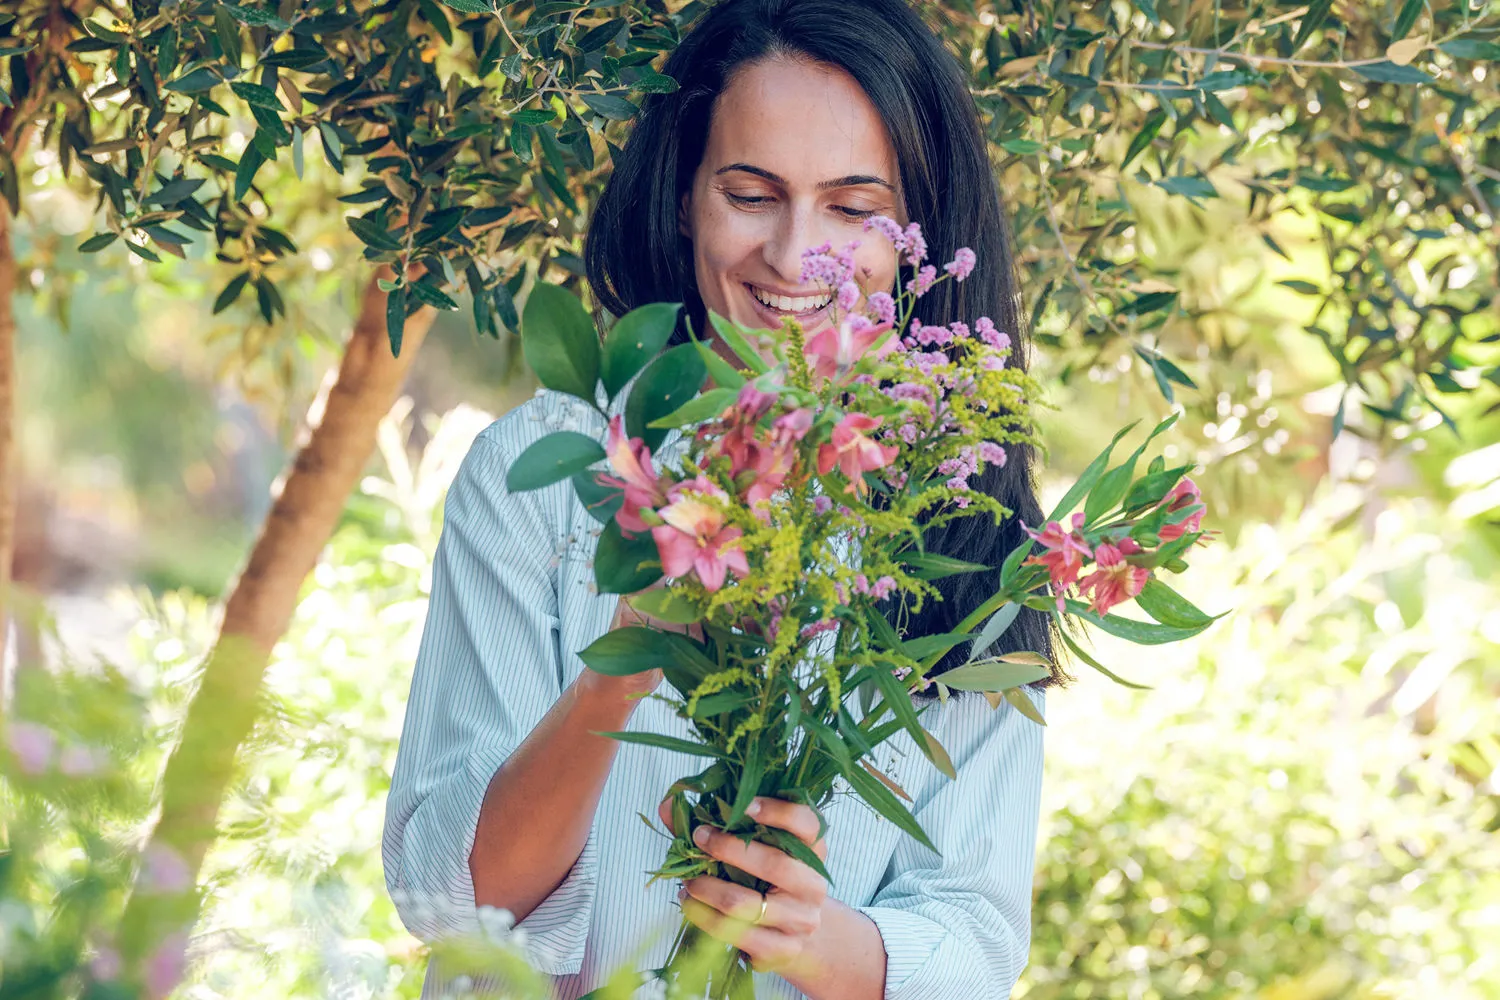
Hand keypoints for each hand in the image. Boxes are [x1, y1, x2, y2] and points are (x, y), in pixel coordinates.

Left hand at [659, 794, 829, 974]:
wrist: (795, 932)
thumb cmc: (765, 881)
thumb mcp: (754, 849)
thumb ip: (714, 824)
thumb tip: (669, 803)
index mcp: (812, 850)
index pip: (807, 823)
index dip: (778, 812)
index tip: (744, 806)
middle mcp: (813, 884)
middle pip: (774, 864)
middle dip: (728, 848)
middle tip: (699, 838)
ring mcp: (801, 920)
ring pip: (745, 904)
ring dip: (707, 889)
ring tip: (686, 881)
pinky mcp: (783, 950)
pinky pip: (736, 934)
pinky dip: (704, 918)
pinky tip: (691, 905)